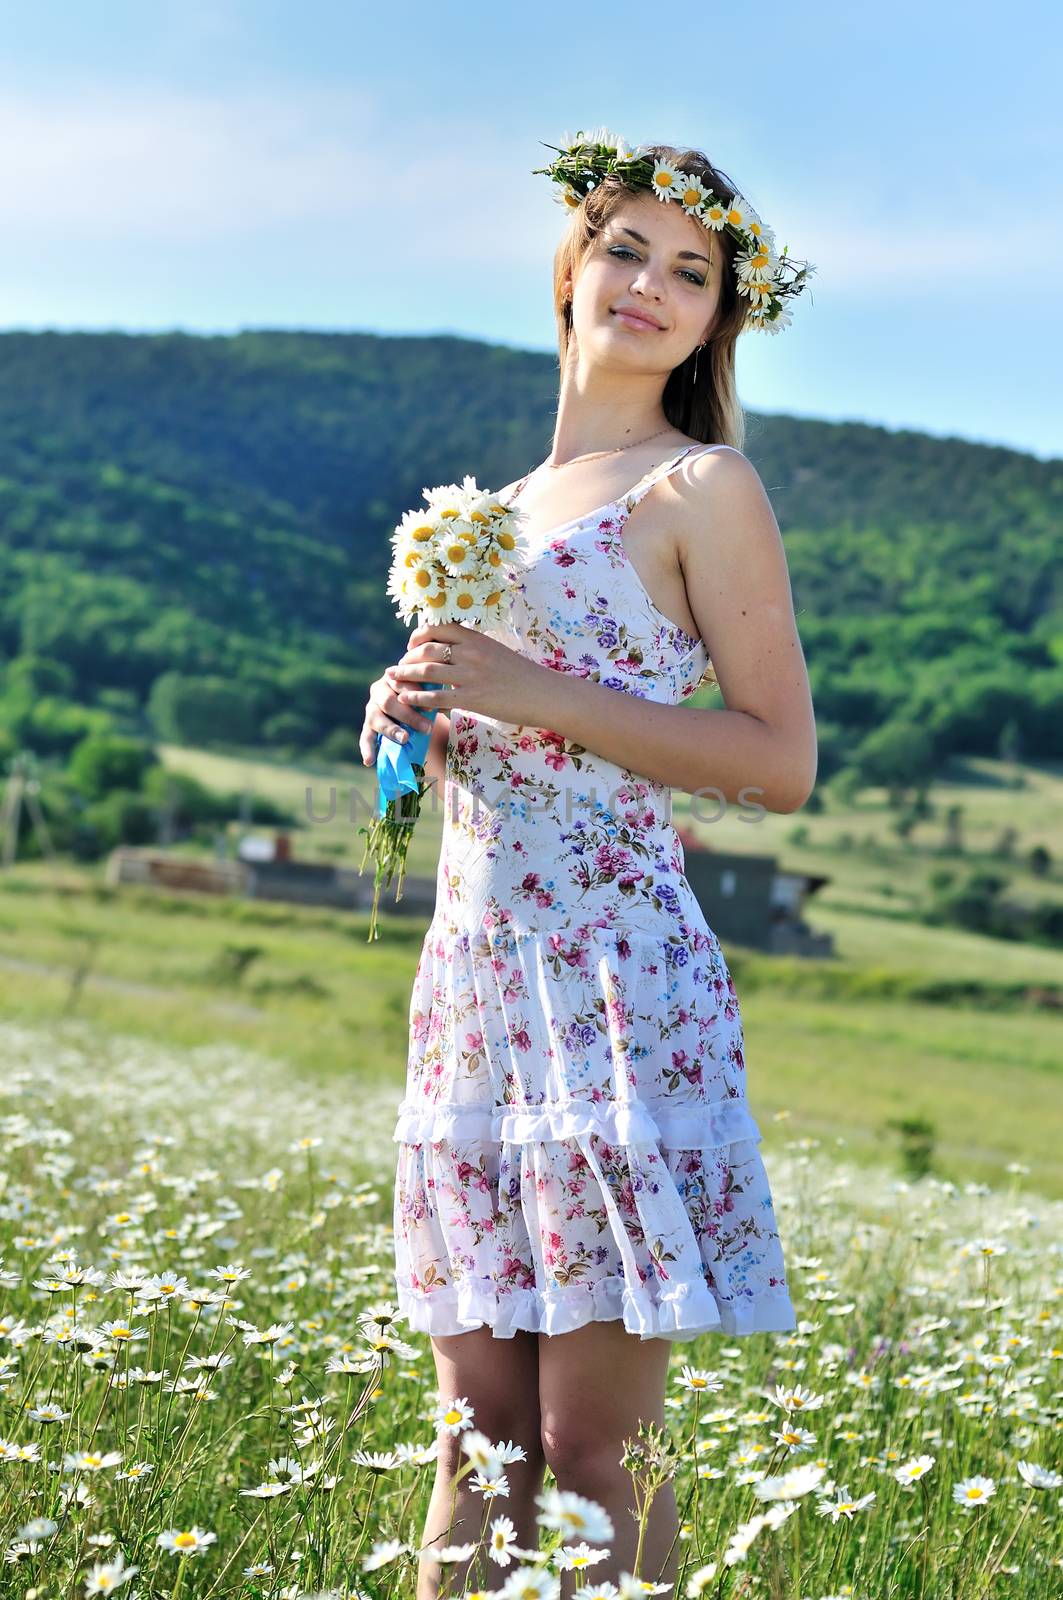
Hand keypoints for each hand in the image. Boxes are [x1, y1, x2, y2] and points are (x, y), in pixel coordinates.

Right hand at [359, 659, 435, 765]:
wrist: (412, 704)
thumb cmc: (425, 694)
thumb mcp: (429, 690)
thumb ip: (433, 692)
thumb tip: (446, 702)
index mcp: (395, 677)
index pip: (402, 683)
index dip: (415, 694)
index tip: (432, 708)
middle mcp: (379, 689)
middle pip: (389, 701)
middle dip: (408, 716)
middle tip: (427, 728)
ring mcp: (371, 707)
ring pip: (376, 718)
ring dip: (392, 730)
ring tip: (405, 740)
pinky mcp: (368, 724)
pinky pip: (365, 736)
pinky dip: (367, 749)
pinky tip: (369, 761)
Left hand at [388, 622, 547, 726]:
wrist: (544, 694)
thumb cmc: (522, 676)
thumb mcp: (496, 652)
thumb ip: (473, 649)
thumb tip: (452, 650)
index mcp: (476, 638)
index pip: (438, 628)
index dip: (418, 635)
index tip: (410, 644)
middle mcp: (471, 653)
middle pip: (427, 649)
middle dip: (407, 657)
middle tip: (398, 665)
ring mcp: (471, 676)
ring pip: (427, 671)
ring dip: (405, 675)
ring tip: (393, 678)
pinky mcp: (472, 699)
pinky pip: (436, 697)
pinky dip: (417, 697)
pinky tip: (406, 699)